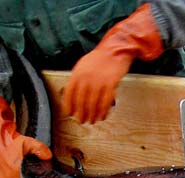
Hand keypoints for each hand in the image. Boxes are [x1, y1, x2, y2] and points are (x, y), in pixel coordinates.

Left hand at [62, 4, 163, 123]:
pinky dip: (103, 111)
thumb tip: (72, 92)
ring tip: (92, 120)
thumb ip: (78, 77)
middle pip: (81, 101)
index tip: (70, 113)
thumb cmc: (100, 57)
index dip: (68, 105)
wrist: (116, 49)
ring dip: (92, 115)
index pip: (69, 93)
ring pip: (93, 104)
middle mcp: (86, 78)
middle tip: (82, 121)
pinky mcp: (110, 84)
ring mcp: (98, 81)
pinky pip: (105, 102)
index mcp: (77, 73)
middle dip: (81, 113)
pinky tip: (102, 116)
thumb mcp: (83, 64)